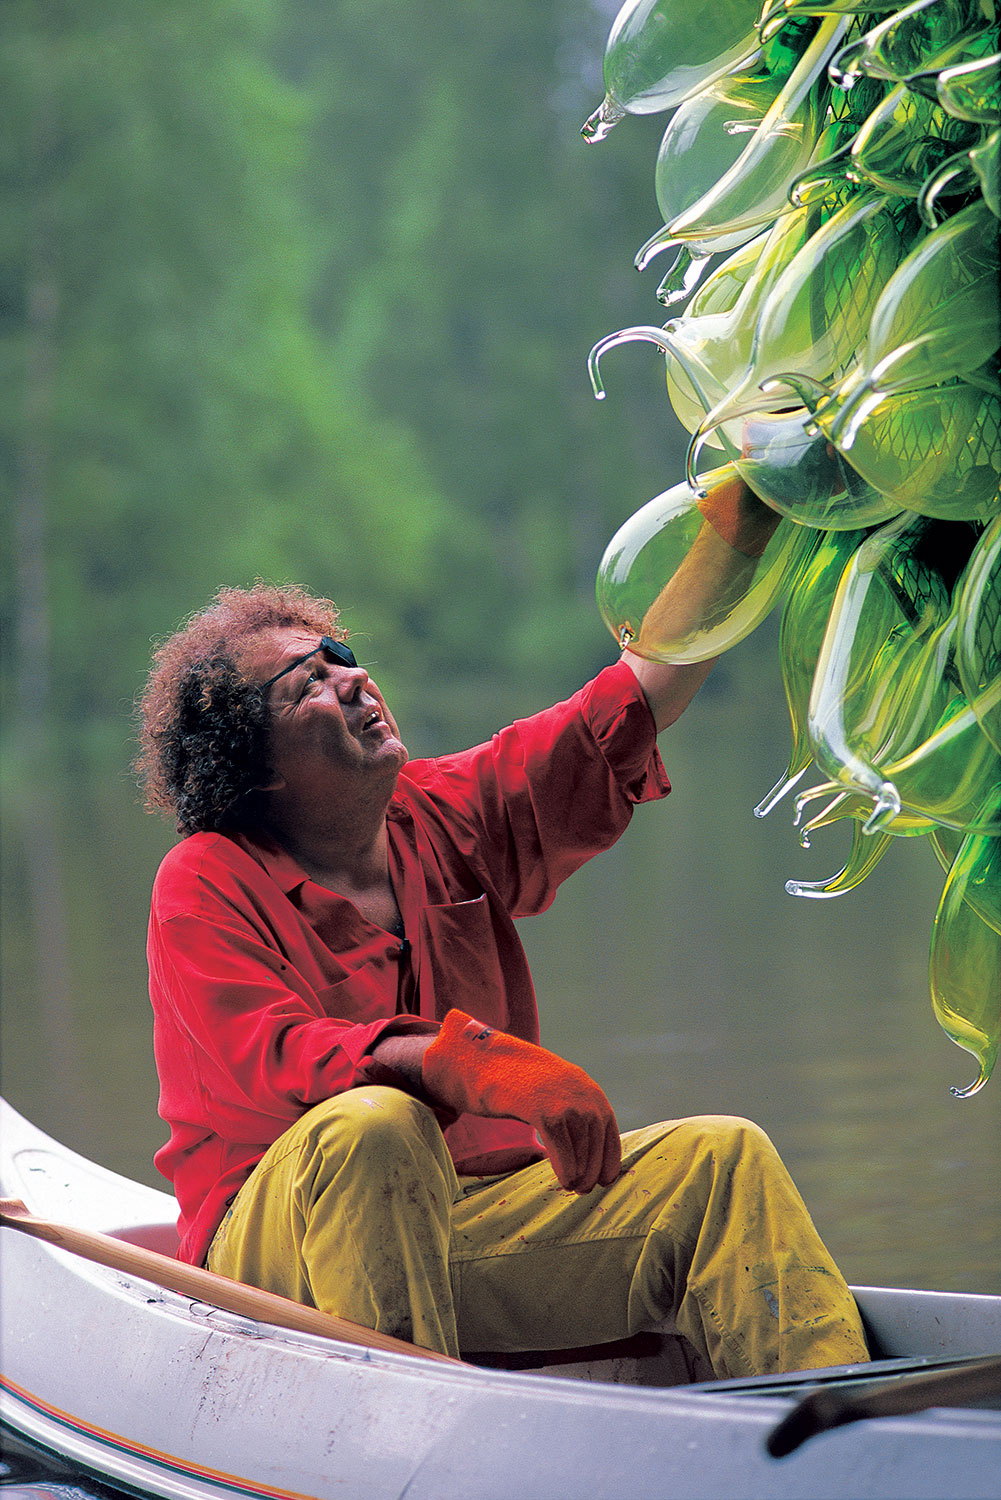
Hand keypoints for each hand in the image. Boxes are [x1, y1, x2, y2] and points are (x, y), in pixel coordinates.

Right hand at [422, 1009, 620, 1192]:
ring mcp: (562, 1100)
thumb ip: (572, 1108)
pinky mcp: (541, 1110)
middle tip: (584, 1189)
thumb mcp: (554, 1088)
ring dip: (581, 1174)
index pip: (609, 1129)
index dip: (608, 1158)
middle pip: (597, 1142)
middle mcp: (581, 1093)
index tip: (605, 1179)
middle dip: (594, 1171)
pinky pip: (561, 1148)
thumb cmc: (516, 1081)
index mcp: (587, 1088)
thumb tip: (585, 1146)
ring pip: (582, 1148)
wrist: (484, 1058)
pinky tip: (564, 1181)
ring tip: (572, 1187)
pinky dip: (566, 1169)